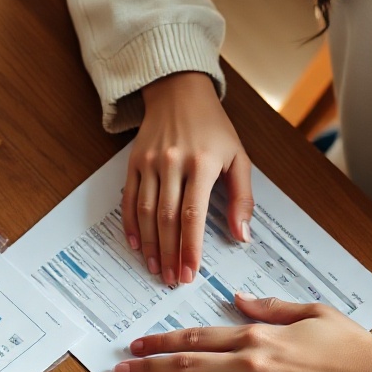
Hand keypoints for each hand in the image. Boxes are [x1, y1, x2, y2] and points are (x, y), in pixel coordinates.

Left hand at [114, 294, 371, 371]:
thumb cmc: (345, 341)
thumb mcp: (307, 310)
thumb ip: (268, 306)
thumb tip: (236, 299)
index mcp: (258, 334)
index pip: (198, 336)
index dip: (164, 340)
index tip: (139, 343)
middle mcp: (252, 363)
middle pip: (188, 364)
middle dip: (150, 367)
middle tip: (121, 370)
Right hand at [123, 71, 251, 286]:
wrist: (179, 92)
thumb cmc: (213, 127)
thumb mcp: (239, 157)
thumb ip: (242, 197)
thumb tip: (241, 236)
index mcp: (202, 163)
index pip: (193, 215)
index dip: (191, 247)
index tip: (191, 272)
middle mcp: (173, 163)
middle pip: (167, 218)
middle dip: (170, 253)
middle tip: (174, 279)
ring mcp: (150, 162)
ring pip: (146, 212)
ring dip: (150, 245)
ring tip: (157, 268)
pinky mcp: (134, 161)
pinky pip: (129, 198)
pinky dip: (131, 224)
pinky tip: (137, 244)